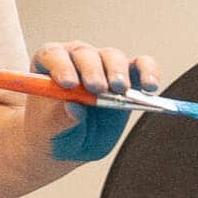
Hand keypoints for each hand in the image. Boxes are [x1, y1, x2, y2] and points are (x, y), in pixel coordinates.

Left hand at [33, 38, 158, 166]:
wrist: (68, 142)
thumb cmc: (51, 132)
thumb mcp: (48, 131)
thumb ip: (57, 119)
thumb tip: (72, 108)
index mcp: (48, 65)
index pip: (53, 56)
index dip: (60, 66)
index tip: (68, 84)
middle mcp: (76, 59)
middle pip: (85, 54)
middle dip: (92, 71)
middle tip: (97, 89)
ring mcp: (102, 65)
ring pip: (112, 57)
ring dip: (117, 72)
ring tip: (120, 89)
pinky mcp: (127, 76)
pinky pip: (140, 66)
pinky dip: (147, 71)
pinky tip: (149, 86)